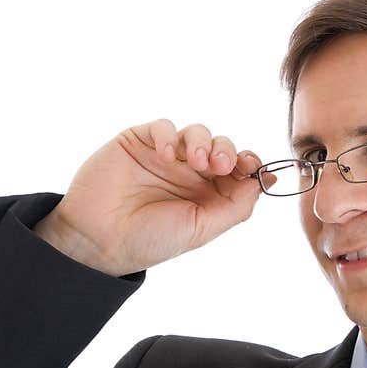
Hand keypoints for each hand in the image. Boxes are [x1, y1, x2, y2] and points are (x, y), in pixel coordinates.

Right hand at [33, 118, 271, 276]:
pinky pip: (162, 127)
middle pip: (222, 146)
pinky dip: (170, 136)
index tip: (253, 166)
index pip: (238, 169)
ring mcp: (165, 156)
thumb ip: (237, 206)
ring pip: (197, 132)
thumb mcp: (202, 229)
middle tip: (220, 165)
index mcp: (209, 194)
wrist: (100, 240)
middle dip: (227, 151)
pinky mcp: (138, 142)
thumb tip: (266, 181)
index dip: (250, 163)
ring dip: (203, 142)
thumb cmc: (151, 240)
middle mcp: (190, 173)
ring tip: (197, 161)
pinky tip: (167, 155)